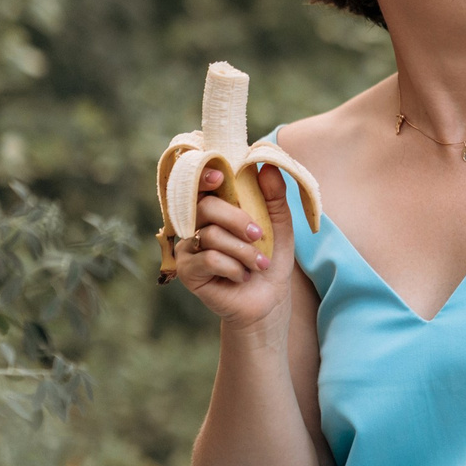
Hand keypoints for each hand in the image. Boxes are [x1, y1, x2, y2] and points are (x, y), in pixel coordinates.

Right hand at [175, 166, 293, 326]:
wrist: (269, 298)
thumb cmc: (270, 258)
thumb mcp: (279, 225)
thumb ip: (275, 197)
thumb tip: (268, 167)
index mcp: (215, 209)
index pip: (200, 185)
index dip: (204, 176)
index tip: (221, 176)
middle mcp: (195, 224)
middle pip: (205, 206)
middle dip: (237, 219)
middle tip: (258, 235)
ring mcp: (188, 247)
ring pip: (211, 235)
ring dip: (243, 251)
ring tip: (259, 264)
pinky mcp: (186, 271)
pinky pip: (209, 260)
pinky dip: (234, 268)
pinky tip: (242, 276)